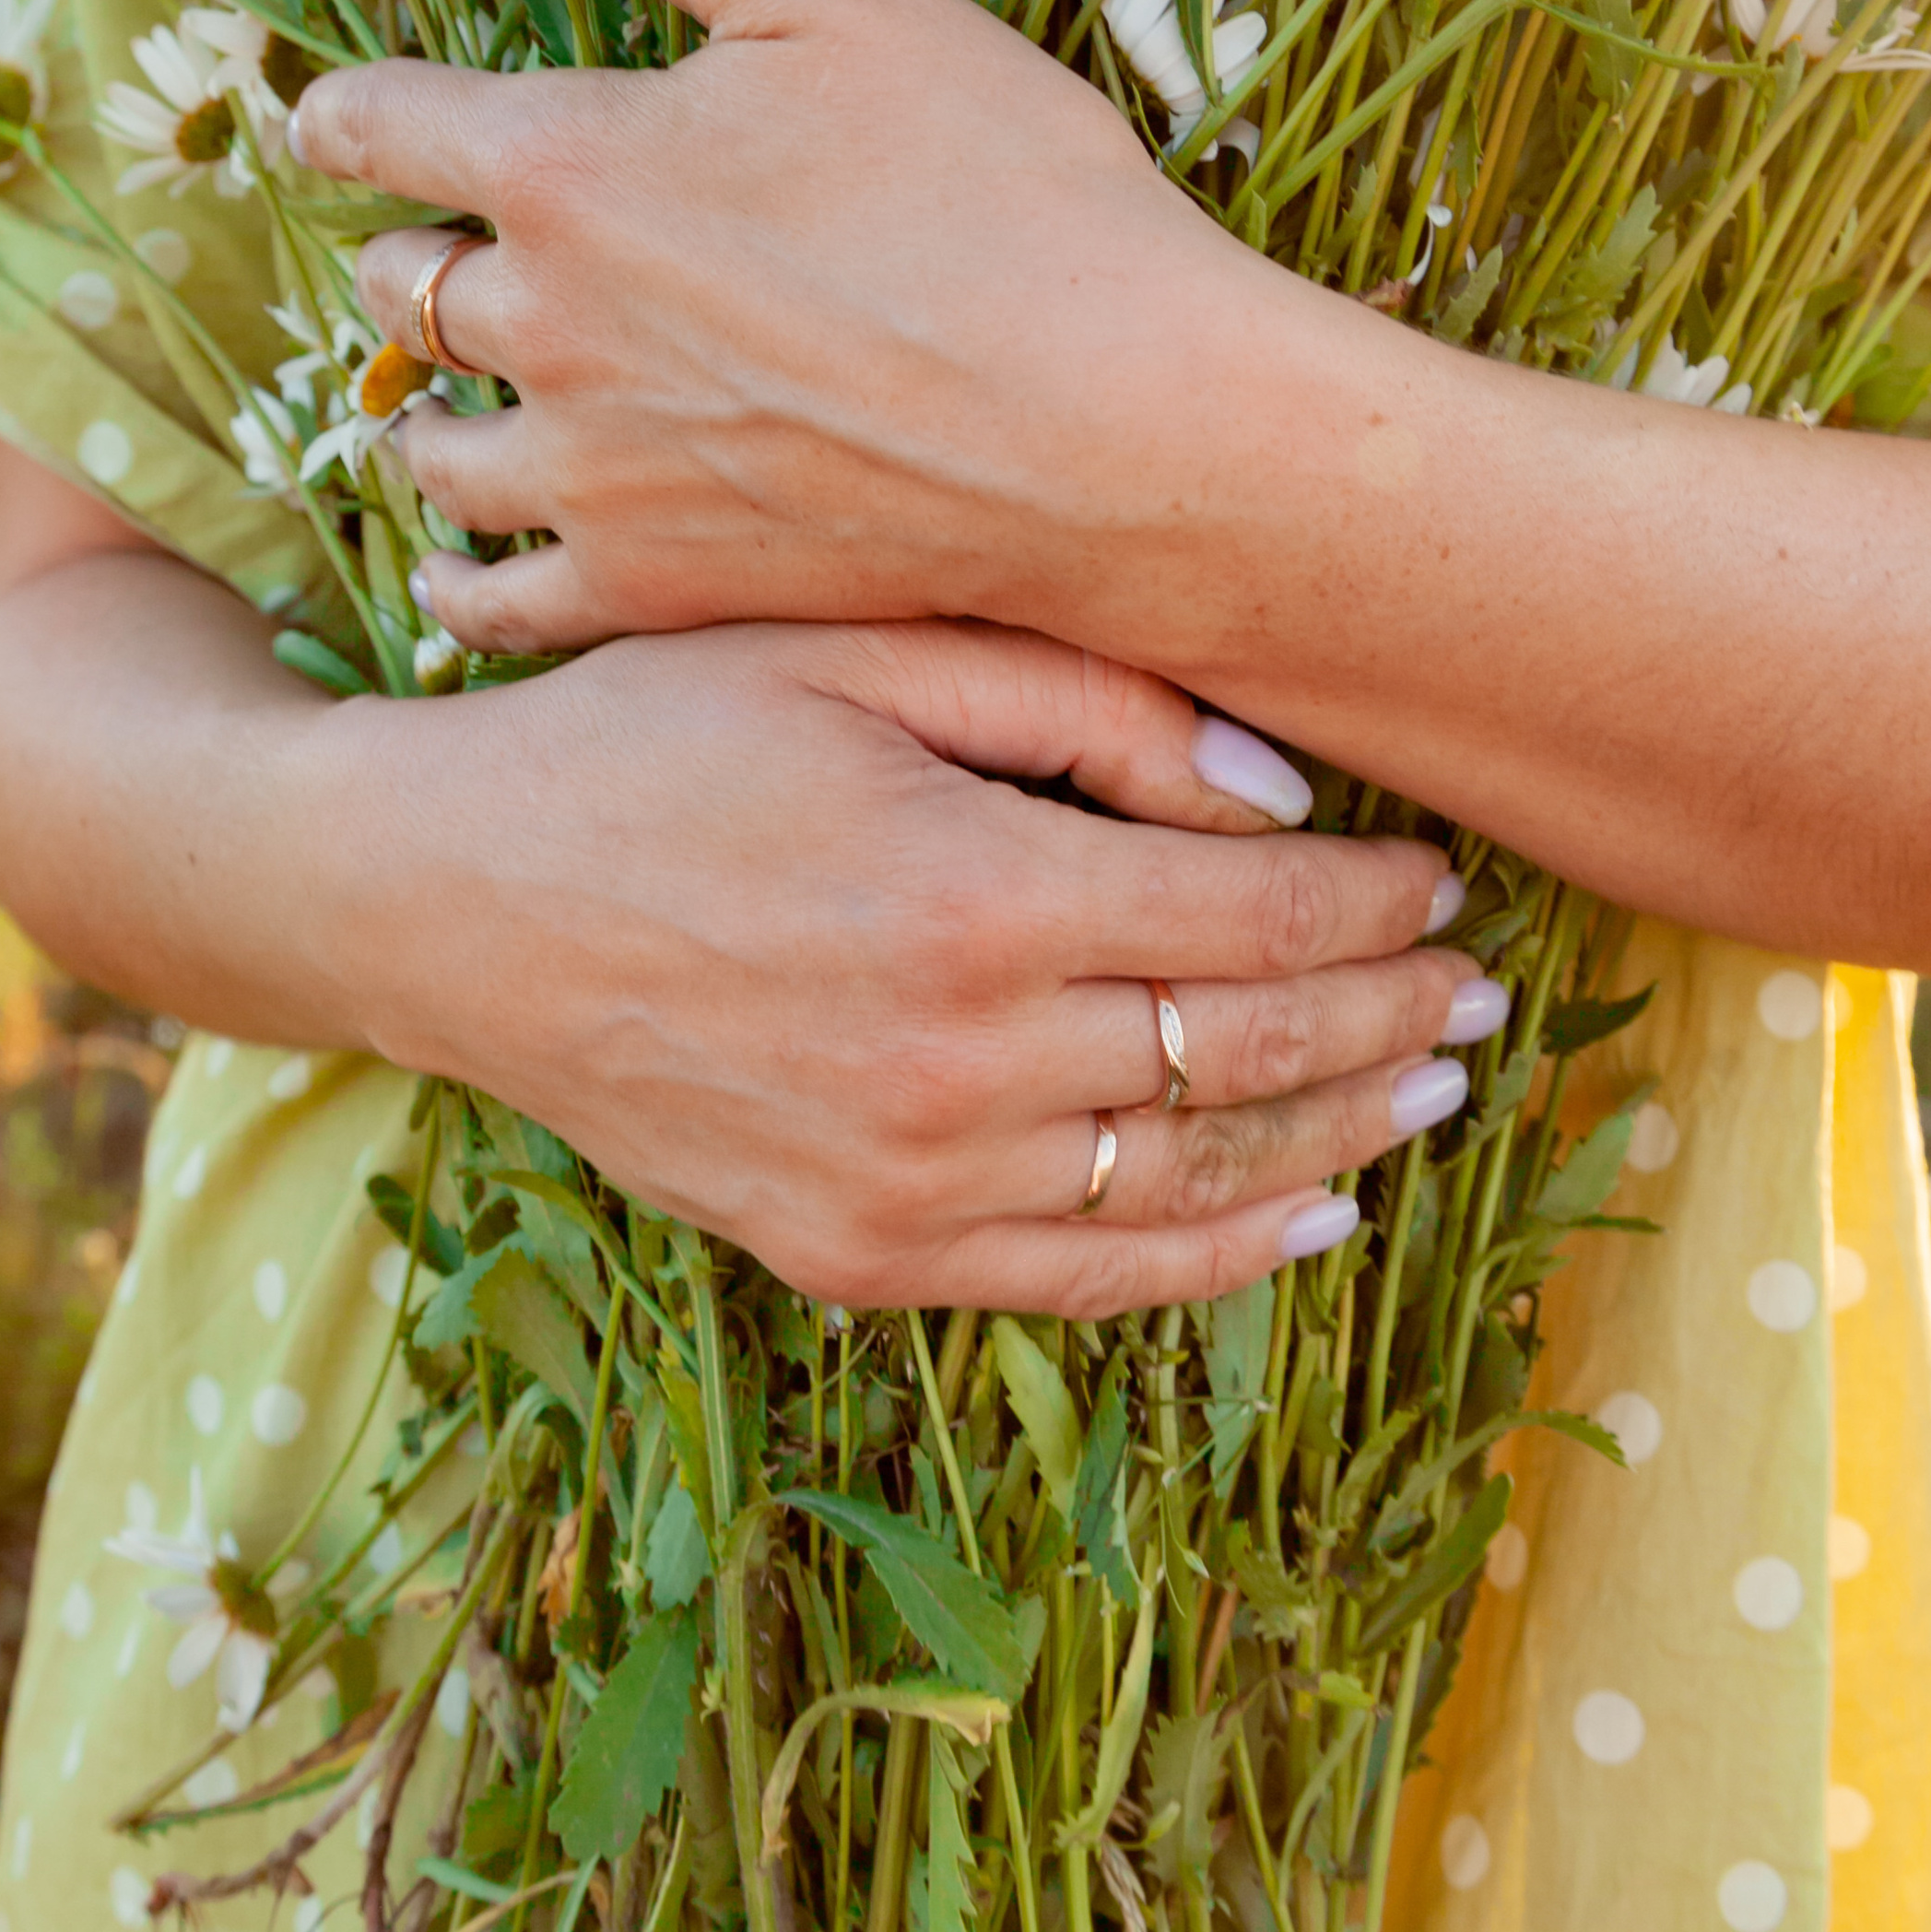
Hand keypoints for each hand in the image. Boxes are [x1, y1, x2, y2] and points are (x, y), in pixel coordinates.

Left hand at [291, 0, 1282, 667]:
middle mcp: (541, 325)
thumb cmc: (1003, 186)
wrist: (1126, 430)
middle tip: (444, 249)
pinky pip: (494, 603)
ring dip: (428, 411)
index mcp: (560, 163)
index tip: (351, 118)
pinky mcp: (654, 590)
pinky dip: (472, 577)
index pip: (366, 125)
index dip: (347, 113)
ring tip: (467, 399)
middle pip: (391, 289)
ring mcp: (591, 471)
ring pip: (425, 447)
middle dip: (408, 254)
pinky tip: (492, 557)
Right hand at [328, 616, 1497, 1314]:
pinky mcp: (853, 1256)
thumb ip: (1079, 705)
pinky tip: (1306, 1219)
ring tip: (1431, 1091)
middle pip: (1255, 1051)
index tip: (1446, 880)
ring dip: (1341, 1135)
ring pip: (1195, 1176)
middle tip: (1481, 990)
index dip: (1384, 906)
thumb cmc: (650, 740)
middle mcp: (961, 1062)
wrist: (449, 902)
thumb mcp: (852, 650)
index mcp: (976, 890)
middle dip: (1395, 1016)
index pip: (1263, 920)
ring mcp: (907, 1183)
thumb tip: (1276, 798)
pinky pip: (1086, 1281)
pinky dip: (1216, 1258)